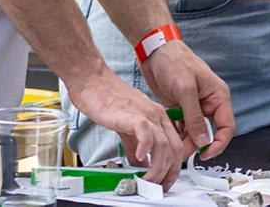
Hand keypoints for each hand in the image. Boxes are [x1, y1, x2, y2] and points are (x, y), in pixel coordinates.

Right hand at [64, 66, 184, 186]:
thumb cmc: (108, 100)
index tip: (166, 181)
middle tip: (159, 186)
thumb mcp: (128, 126)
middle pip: (175, 149)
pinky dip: (146, 150)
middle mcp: (157, 115)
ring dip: (158, 168)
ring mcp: (146, 114)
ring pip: (164, 145)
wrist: (93, 83)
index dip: (174, 168)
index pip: (176, 146)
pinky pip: (146, 134)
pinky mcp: (132, 115)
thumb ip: (136, 144)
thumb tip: (139, 164)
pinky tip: (139, 159)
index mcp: (159, 117)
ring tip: (148, 180)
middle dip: (169, 173)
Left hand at [140, 40, 235, 161]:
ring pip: (195, 133)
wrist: (155, 51)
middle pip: (209, 133)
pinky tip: (167, 133)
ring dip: (184, 140)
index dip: (219, 143)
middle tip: (180, 151)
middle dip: (196, 145)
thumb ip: (195, 116)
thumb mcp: (185, 89)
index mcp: (218, 96)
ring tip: (171, 143)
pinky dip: (176, 133)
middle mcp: (209, 103)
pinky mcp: (181, 108)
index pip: (227, 127)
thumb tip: (203, 140)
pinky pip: (183, 127)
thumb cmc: (174, 61)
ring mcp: (195, 106)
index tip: (205, 154)